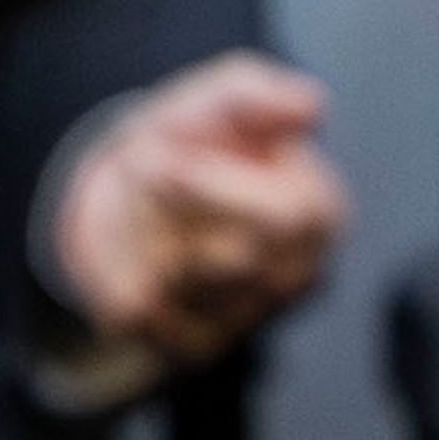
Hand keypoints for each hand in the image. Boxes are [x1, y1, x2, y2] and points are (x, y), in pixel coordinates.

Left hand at [52, 53, 348, 363]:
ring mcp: (250, 318)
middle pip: (230, 262)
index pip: (286, 222)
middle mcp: (296, 276)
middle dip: (168, 212)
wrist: (142, 190)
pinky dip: (119, 274)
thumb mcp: (216, 100)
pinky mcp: (196, 345)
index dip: (214, 191)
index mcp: (319, 214)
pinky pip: (145, 317)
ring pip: (180, 288)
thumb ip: (258, 93)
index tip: (158, 160)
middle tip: (142, 170)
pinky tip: (134, 248)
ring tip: (142, 206)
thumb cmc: (196, 142)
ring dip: (139, 235)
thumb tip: (312, 102)